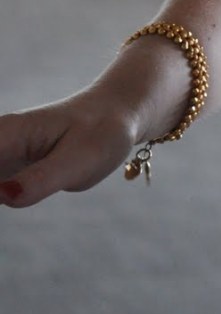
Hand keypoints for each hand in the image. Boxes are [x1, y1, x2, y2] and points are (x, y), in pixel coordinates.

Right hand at [0, 90, 138, 208]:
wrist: (117, 114)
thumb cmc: (102, 132)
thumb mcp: (80, 159)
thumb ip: (41, 179)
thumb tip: (2, 197)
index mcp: (6, 135)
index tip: (0, 195)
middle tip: (13, 199)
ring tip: (27, 192)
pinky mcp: (5, 167)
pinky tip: (8, 198)